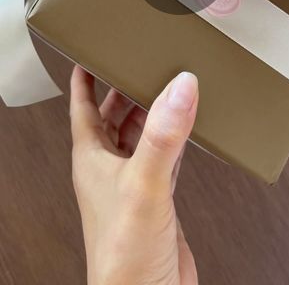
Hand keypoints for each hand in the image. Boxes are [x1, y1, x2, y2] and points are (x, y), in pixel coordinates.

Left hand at [70, 66, 198, 284]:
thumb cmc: (125, 256)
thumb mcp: (144, 184)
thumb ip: (163, 135)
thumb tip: (180, 87)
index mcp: (92, 159)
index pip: (82, 107)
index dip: (84, 79)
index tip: (91, 53)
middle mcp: (109, 168)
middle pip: (113, 117)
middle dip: (124, 90)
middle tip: (140, 63)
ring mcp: (133, 183)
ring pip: (138, 136)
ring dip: (150, 113)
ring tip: (165, 88)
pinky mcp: (157, 199)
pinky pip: (162, 158)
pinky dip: (173, 141)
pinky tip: (185, 131)